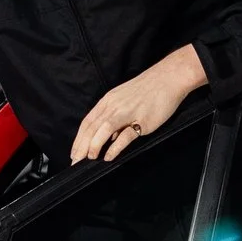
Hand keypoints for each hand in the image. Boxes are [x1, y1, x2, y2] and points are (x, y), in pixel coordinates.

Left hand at [71, 46, 207, 162]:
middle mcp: (114, 106)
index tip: (74, 153)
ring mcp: (127, 112)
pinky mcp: (142, 120)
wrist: (167, 78)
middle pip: (92, 128)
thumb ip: (113, 115)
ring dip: (94, 145)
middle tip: (75, 162)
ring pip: (104, 130)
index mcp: (108, 101)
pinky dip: (115, 147)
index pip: (87, 122)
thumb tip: (107, 136)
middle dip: (82, 146)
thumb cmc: (147, 90)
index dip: (78, 139)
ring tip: (89, 159)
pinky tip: (109, 156)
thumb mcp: (123, 98)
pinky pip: (125, 136)